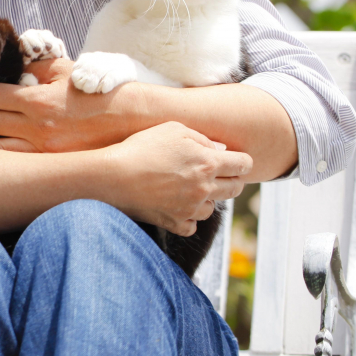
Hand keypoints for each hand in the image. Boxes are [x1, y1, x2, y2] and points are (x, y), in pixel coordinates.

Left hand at [0, 58, 142, 151]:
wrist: (130, 120)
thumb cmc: (98, 91)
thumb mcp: (67, 70)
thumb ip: (40, 66)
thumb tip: (20, 66)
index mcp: (38, 101)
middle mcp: (37, 128)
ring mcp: (45, 150)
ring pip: (2, 149)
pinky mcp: (54, 164)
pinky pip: (21, 163)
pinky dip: (3, 161)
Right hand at [102, 121, 250, 236]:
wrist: (113, 176)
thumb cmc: (141, 147)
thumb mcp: (172, 129)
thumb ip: (201, 138)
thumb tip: (219, 150)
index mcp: (208, 162)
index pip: (243, 165)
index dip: (243, 161)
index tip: (237, 161)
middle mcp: (205, 188)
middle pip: (234, 189)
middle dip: (231, 180)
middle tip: (218, 174)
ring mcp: (190, 208)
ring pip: (212, 208)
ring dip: (206, 199)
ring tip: (189, 190)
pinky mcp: (175, 223)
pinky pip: (192, 225)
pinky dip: (187, 218)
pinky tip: (176, 206)